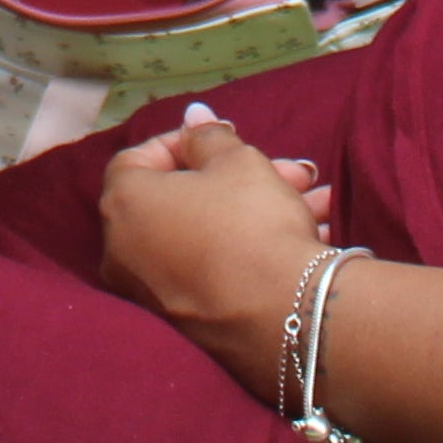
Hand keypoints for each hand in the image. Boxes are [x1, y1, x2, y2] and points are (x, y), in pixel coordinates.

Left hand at [96, 116, 337, 384]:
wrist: (285, 319)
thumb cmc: (251, 222)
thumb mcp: (237, 162)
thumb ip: (209, 135)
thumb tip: (192, 117)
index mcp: (124, 205)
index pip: (138, 158)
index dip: (185, 142)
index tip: (227, 139)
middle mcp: (124, 254)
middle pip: (181, 199)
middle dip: (239, 178)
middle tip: (291, 172)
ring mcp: (153, 296)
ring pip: (207, 236)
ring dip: (257, 212)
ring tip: (317, 203)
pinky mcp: (188, 326)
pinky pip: (215, 271)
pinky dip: (249, 250)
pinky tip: (307, 239)